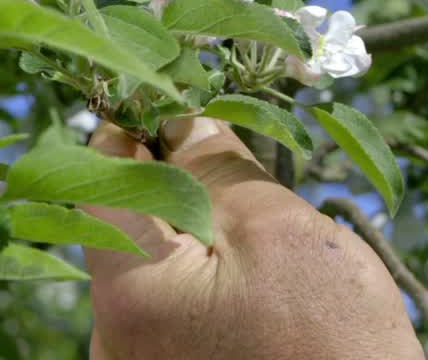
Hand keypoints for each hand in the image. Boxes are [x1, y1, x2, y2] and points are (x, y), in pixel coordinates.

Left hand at [81, 118, 422, 359]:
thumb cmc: (333, 336)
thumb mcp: (278, 230)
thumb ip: (217, 167)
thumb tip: (182, 115)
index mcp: (127, 290)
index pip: (95, 173)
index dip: (136, 122)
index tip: (180, 94)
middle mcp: (113, 333)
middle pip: (124, 216)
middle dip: (175, 172)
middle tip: (238, 154)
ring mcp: (143, 358)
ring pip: (155, 255)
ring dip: (199, 220)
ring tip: (263, 224)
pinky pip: (176, 295)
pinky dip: (210, 265)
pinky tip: (261, 271)